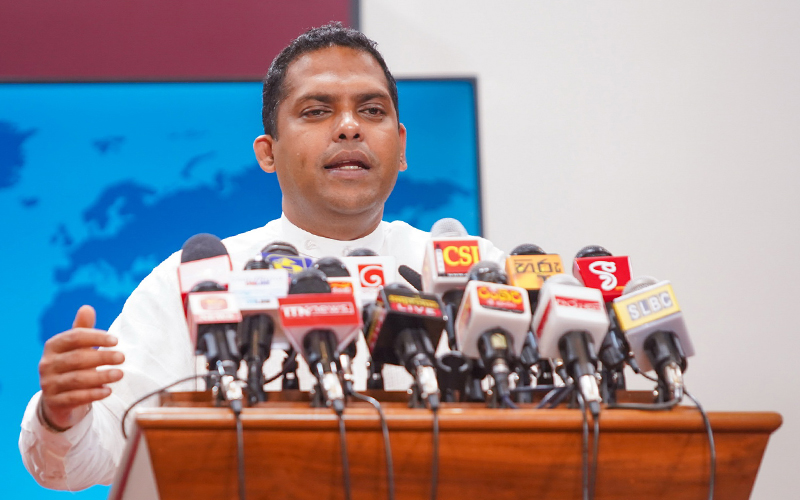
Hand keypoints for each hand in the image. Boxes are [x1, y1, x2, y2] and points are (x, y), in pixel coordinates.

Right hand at [38, 306, 124, 429]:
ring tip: (120, 374)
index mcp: (53, 346)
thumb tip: (87, 308)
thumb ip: (83, 329)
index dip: (95, 337)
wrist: (58, 397)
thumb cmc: (73, 365)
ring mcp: (48, 384)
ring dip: (101, 376)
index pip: (74, 337)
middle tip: (123, 357)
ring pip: (76, 379)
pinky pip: (74, 398)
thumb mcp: (77, 347)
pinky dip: (92, 394)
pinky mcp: (54, 401)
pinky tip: (108, 390)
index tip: (116, 340)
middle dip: (102, 357)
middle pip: (76, 358)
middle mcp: (47, 364)